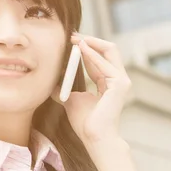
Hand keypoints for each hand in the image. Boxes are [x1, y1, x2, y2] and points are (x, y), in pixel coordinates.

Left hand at [52, 33, 132, 151]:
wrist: (93, 136)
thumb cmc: (84, 121)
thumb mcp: (70, 98)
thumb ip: (64, 86)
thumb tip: (48, 78)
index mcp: (108, 82)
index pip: (98, 58)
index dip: (84, 47)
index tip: (69, 39)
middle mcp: (117, 79)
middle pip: (107, 50)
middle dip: (89, 40)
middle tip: (71, 34)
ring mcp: (121, 81)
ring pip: (110, 51)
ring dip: (91, 43)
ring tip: (74, 38)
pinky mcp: (120, 84)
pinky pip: (106, 63)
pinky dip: (92, 55)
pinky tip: (80, 49)